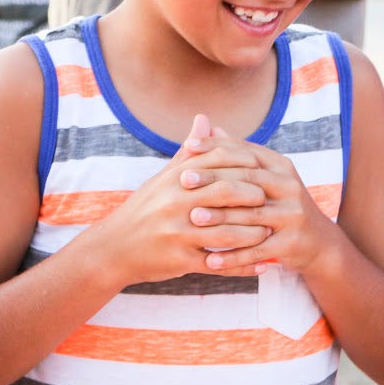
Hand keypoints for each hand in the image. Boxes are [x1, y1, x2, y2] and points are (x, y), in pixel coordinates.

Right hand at [91, 116, 270, 284]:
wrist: (113, 248)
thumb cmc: (144, 209)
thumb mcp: (162, 178)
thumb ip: (188, 153)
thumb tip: (204, 118)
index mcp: (174, 179)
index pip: (217, 160)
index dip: (244, 161)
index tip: (262, 167)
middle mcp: (175, 203)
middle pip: (225, 192)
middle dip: (254, 194)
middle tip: (270, 198)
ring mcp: (178, 233)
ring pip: (227, 231)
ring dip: (254, 232)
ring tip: (270, 231)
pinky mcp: (180, 261)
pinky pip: (220, 264)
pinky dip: (244, 265)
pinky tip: (263, 265)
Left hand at [181, 131, 340, 276]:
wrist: (317, 242)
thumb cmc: (281, 205)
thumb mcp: (265, 176)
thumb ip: (237, 154)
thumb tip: (208, 125)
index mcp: (280, 167)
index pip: (245, 152)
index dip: (216, 147)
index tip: (187, 147)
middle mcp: (289, 187)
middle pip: (247, 180)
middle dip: (213, 179)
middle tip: (183, 180)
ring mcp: (293, 215)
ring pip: (251, 215)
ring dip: (220, 217)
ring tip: (192, 218)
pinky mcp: (292, 243)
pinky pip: (257, 250)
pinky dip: (233, 256)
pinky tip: (210, 260)